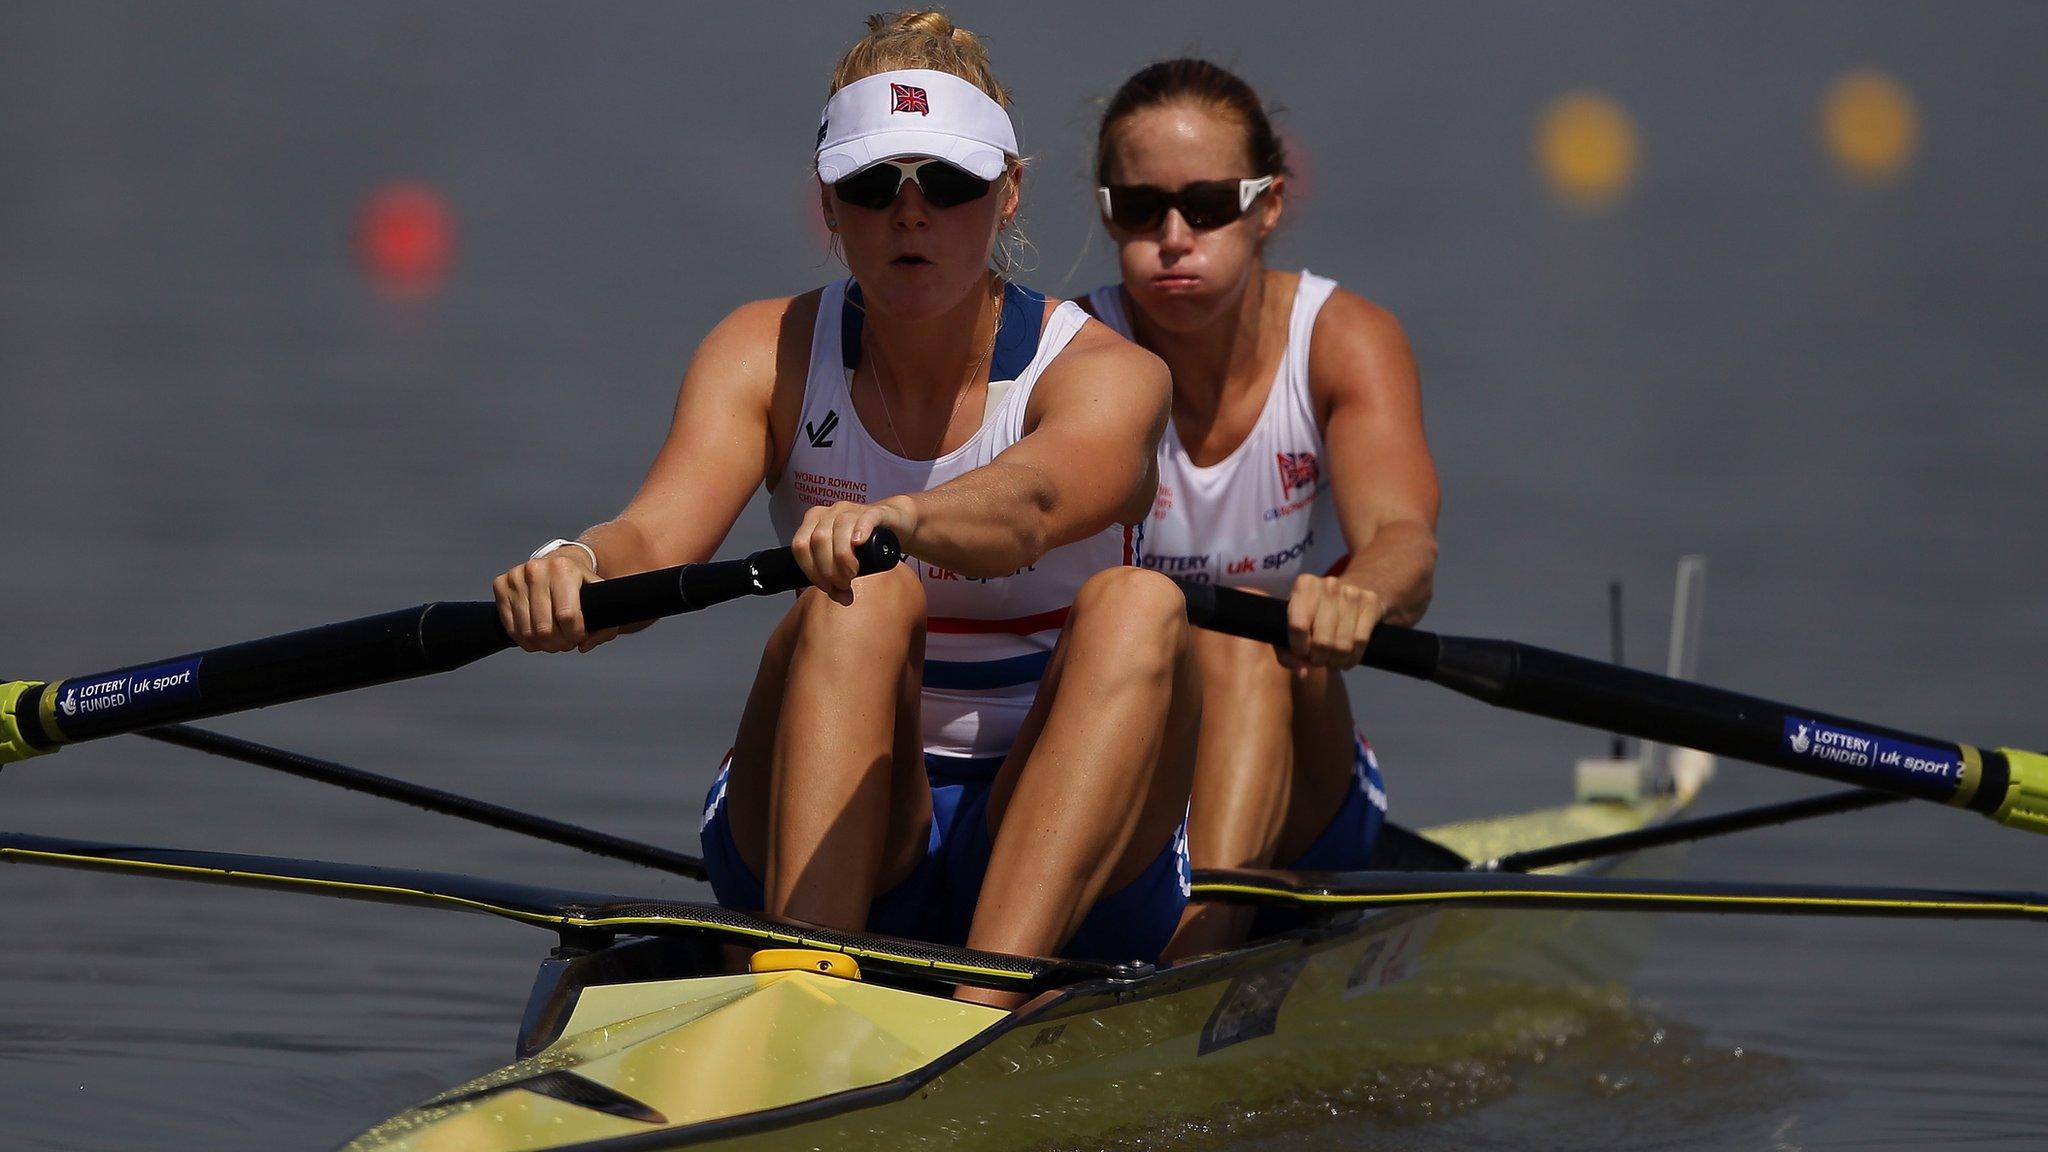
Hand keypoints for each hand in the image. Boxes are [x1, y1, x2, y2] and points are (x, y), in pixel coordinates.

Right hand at [492, 547, 620, 652]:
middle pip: (545, 629)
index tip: (579, 635)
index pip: (568, 616)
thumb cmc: (579, 585)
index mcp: (563, 568)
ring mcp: (515, 576)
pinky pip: (511, 628)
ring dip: (542, 644)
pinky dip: (525, 640)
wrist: (558, 563)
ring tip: (553, 638)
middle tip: (566, 641)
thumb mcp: (599, 598)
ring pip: (527, 632)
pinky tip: (537, 635)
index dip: (575, 635)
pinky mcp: (501, 585)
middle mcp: (536, 569)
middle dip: (559, 643)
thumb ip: (604, 626)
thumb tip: (584, 646)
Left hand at [792, 496, 918, 603]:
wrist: (895, 524)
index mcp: (814, 522)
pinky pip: (865, 518)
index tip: (827, 587)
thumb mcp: (845, 559)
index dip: (811, 571)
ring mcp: (853, 509)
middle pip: (818, 540)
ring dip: (843, 558)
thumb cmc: (866, 543)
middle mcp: (830, 513)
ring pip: (839, 529)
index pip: (800, 546)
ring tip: (852, 574)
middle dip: (828, 569)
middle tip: (842, 584)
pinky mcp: (876, 512)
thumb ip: (837, 577)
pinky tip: (859, 544)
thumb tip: (842, 598)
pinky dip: (860, 531)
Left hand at [1279, 574, 1385, 672]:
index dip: (1299, 649)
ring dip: (1336, 662)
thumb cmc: (1314, 614)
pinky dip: (1353, 658)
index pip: (1298, 626)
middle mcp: (1328, 585)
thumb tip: (1302, 673)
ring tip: (1332, 661)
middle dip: (1318, 659)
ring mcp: (1352, 593)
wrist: (1349, 596)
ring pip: (1343, 645)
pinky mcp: (1371, 603)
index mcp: (1304, 586)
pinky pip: (1361, 642)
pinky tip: (1347, 660)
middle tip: (1318, 660)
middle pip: (1322, 641)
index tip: (1302, 654)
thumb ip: (1286, 652)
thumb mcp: (1292, 626)